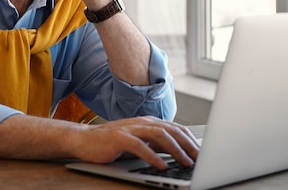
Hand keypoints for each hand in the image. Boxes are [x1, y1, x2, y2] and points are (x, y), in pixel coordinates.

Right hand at [71, 116, 199, 169]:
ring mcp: (131, 128)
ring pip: (159, 135)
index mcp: (149, 122)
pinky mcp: (119, 138)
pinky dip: (152, 156)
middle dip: (189, 144)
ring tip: (185, 162)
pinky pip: (139, 146)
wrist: (84, 140)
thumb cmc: (112, 143)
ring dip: (175, 149)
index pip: (176, 128)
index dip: (191, 140)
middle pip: (171, 130)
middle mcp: (142, 122)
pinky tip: (161, 165)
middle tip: (201, 159)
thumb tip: (178, 153)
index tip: (203, 153)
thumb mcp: (139, 142)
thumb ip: (156, 145)